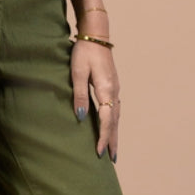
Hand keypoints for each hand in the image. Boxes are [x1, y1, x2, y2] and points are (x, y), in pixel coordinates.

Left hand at [71, 40, 120, 161]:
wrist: (95, 35)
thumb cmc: (83, 52)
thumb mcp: (77, 73)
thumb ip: (79, 95)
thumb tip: (81, 118)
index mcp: (106, 90)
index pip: (107, 120)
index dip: (104, 137)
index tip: (100, 153)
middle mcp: (114, 91)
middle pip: (115, 122)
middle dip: (113, 141)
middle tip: (112, 160)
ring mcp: (115, 88)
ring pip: (117, 116)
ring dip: (115, 133)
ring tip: (113, 148)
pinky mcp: (112, 85)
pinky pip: (115, 109)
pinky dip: (114, 122)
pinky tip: (111, 126)